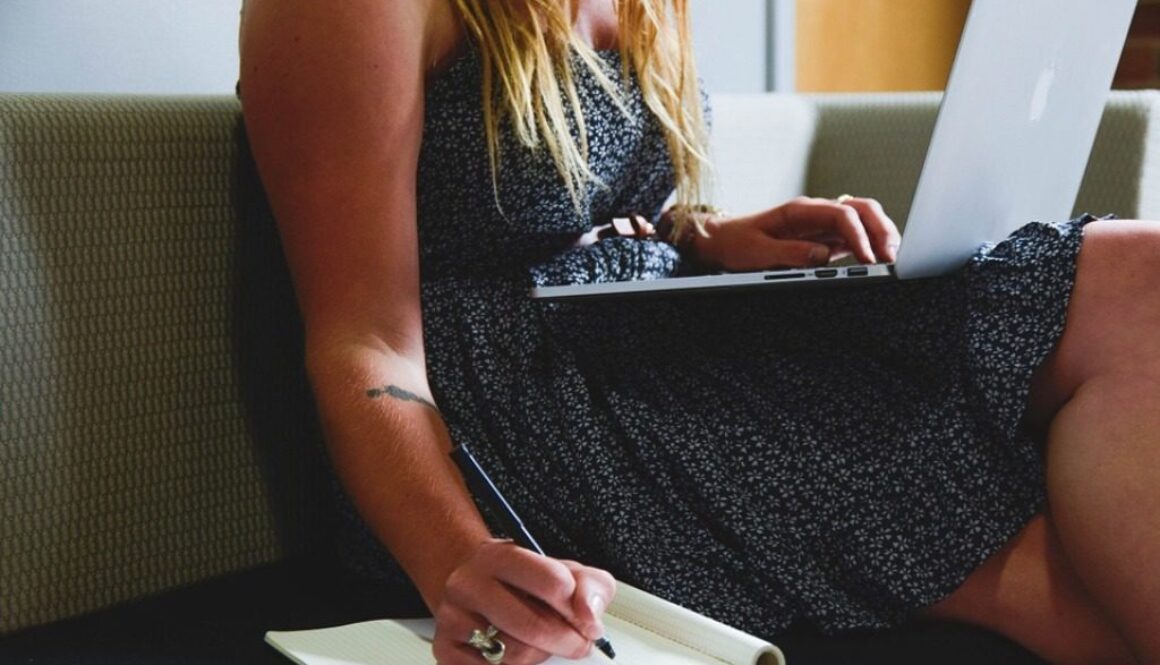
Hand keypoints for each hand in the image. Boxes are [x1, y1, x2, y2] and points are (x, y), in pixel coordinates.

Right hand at [432, 539, 615, 664]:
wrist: (474, 587)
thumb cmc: (524, 583)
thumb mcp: (564, 572)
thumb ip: (590, 588)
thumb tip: (590, 618)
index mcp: (500, 556)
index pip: (552, 583)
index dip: (578, 609)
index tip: (585, 619)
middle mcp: (469, 583)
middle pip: (533, 627)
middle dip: (567, 642)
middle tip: (577, 643)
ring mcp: (453, 618)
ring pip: (514, 655)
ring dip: (538, 655)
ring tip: (538, 641)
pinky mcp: (445, 649)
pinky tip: (513, 651)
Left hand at [690, 196, 900, 270]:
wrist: (722, 241)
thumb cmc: (737, 243)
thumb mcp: (757, 252)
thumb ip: (790, 253)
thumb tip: (822, 257)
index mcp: (801, 210)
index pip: (842, 214)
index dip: (859, 235)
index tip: (868, 258)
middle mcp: (817, 213)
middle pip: (862, 209)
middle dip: (882, 230)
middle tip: (893, 257)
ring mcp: (823, 226)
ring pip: (865, 222)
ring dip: (882, 236)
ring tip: (892, 260)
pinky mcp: (826, 240)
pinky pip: (856, 238)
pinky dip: (872, 247)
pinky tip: (879, 262)